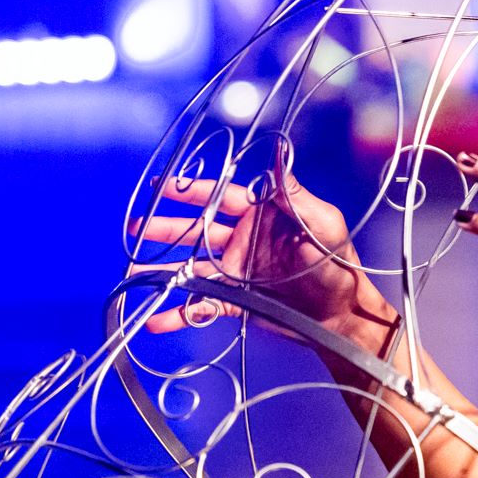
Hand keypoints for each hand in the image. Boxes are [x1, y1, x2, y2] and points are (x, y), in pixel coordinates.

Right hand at [128, 170, 395, 345]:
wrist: (343, 314)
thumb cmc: (341, 265)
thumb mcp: (324, 226)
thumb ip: (296, 197)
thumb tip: (279, 158)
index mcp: (264, 215)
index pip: (222, 196)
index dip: (194, 191)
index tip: (164, 186)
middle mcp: (246, 239)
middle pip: (199, 229)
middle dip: (167, 227)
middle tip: (136, 227)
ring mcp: (239, 270)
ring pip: (194, 266)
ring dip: (164, 268)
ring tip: (134, 270)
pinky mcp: (239, 300)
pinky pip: (203, 304)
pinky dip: (180, 312)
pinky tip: (156, 319)